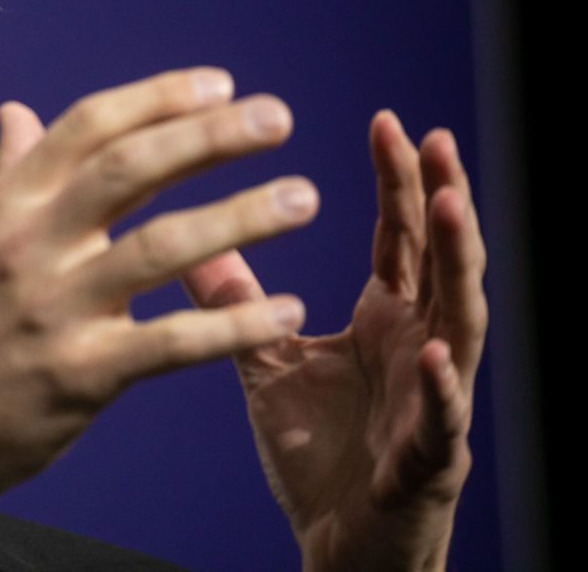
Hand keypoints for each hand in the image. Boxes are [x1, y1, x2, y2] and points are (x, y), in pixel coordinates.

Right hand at [0, 69, 318, 570]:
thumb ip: (4, 175)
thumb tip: (17, 110)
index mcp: (5, 208)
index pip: (88, 129)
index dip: (158, 99)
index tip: (220, 84)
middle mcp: (28, 246)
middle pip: (131, 170)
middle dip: (210, 137)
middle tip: (279, 118)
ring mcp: (54, 310)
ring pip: (162, 247)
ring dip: (242, 217)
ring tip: (304, 199)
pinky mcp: (82, 374)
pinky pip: (173, 342)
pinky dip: (234, 325)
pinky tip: (287, 311)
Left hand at [183, 111, 485, 571]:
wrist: (341, 544)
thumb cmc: (320, 450)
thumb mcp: (269, 361)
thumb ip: (239, 301)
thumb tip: (192, 238)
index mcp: (387, 320)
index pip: (401, 236)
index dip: (398, 181)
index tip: (386, 120)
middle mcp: (421, 347)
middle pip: (440, 260)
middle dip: (439, 197)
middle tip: (430, 137)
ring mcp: (435, 400)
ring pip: (458, 321)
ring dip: (458, 264)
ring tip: (450, 207)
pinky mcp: (430, 459)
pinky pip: (442, 418)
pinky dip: (440, 385)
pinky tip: (431, 351)